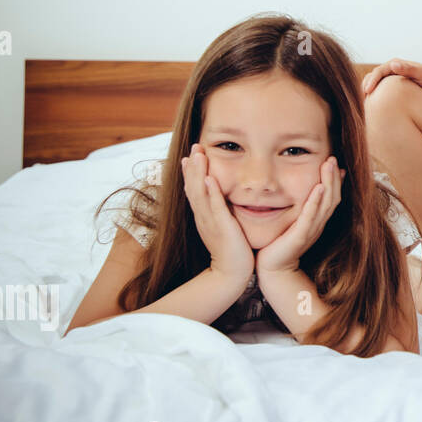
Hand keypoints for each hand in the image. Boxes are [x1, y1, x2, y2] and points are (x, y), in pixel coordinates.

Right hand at [181, 143, 254, 284]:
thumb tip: (222, 200)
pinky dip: (211, 193)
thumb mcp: (223, 227)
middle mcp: (203, 217)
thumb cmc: (231, 251)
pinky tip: (209, 179)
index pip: (194, 190)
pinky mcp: (222, 227)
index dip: (191, 173)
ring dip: (198, 173)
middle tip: (193, 147)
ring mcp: (210, 222)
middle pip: (193, 188)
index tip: (190, 155)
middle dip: (192, 167)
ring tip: (197, 155)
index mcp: (203, 216)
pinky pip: (215, 207)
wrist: (231, 274)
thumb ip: (221, 213)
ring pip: (200, 194)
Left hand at [255, 156, 345, 275]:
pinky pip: (310, 217)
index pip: (331, 198)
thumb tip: (290, 192)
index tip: (336, 164)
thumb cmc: (277, 245)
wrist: (272, 270)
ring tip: (329, 165)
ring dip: (329, 183)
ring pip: (325, 204)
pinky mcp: (300, 237)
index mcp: (316, 221)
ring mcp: (311, 231)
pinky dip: (316, 201)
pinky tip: (318, 187)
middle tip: (333, 158)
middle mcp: (317, 225)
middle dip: (333, 177)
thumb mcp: (290, 223)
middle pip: (332, 198)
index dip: (335, 181)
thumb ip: (295, 210)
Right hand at [361, 58, 421, 100]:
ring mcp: (396, 84)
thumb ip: (411, 69)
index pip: (381, 70)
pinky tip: (375, 111)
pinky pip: (384, 96)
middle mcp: (396, 74)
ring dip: (371, 95)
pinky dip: (377, 101)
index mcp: (401, 66)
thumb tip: (393, 64)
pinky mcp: (398, 94)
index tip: (367, 91)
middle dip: (368, 86)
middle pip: (376, 78)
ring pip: (378, 88)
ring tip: (366, 106)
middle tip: (363, 99)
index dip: (373, 79)